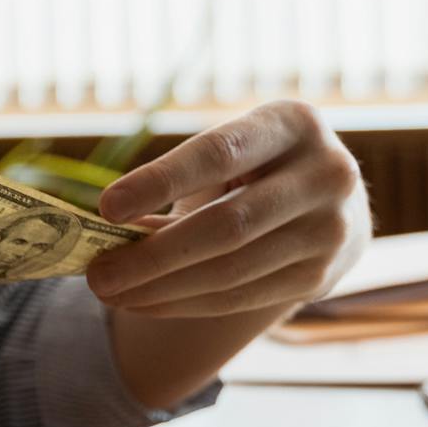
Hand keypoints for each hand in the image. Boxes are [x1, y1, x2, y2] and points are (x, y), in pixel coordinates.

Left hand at [84, 100, 368, 317]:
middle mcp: (326, 174)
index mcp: (293, 123)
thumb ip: (181, 181)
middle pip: (226, 226)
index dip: (160, 181)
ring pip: (231, 271)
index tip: (104, 208)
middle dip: (152, 256)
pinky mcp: (321, 277)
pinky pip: (240, 297)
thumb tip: (110, 233)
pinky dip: (183, 302)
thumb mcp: (232, 153)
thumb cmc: (256, 167)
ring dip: (160, 288)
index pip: (219, 153)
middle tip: (95, 275)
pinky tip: (143, 301)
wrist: (332, 202)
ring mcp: (330, 230)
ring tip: (109, 291)